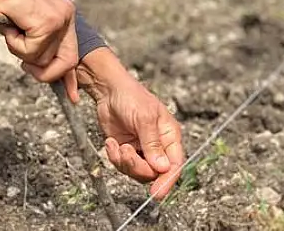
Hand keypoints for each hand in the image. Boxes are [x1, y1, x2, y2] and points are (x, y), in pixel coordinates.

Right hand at [0, 0, 80, 100]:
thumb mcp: (24, 28)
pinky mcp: (48, 23)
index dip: (70, 77)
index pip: (73, 52)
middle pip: (68, 61)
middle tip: (25, 67)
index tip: (71, 96)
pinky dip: (16, 44)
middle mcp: (67, 16)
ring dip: (21, 51)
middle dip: (46, 73)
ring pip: (44, 58)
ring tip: (13, 29)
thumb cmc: (3, 2)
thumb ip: (36, 45)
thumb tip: (38, 68)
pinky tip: (12, 26)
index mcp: (64, 15)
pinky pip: (32, 51)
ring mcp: (60, 19)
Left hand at [78, 49, 184, 199]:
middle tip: (126, 151)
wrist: (108, 90)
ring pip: (137, 172)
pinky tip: (110, 142)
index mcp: (170, 136)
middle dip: (137, 167)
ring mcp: (141, 149)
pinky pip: (122, 165)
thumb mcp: (144, 118)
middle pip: (154, 172)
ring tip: (118, 145)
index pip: (174, 165)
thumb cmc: (131, 96)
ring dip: (124, 162)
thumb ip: (152, 144)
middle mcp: (158, 146)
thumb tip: (163, 168)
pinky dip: (114, 157)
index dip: (167, 181)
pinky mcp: (126, 150)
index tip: (157, 193)